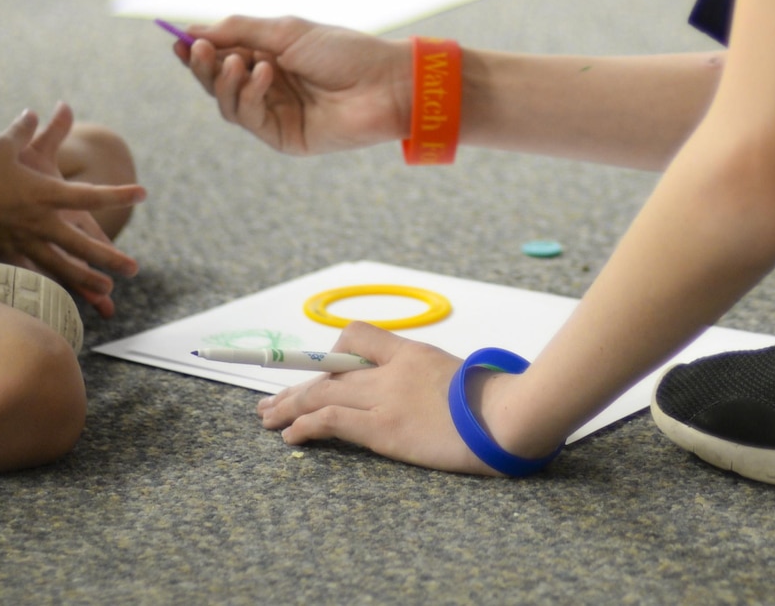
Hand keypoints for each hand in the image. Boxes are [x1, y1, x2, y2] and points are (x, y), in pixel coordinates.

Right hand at [0, 105, 145, 312]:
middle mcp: (39, 221)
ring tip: (108, 291)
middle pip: (81, 244)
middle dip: (110, 258)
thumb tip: (35, 111)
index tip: (142, 193)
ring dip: (86, 280)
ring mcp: (23, 242)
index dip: (118, 194)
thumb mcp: (4, 145)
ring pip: (61, 267)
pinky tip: (64, 298)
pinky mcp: (8, 255)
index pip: (89, 195)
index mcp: (44, 193)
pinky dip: (50, 285)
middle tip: (134, 268)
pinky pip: (34, 274)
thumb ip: (25, 129)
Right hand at [175, 16, 407, 155]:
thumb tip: (191, 30)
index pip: (223, 56)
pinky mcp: (283, 137)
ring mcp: (275, 114)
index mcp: (271, 57)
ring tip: (235, 62)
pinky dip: (249, 94)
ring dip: (224, 81)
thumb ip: (239, 31)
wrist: (385, 83)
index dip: (199, 50)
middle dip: (204, 66)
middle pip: (219, 82)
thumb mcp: (286, 31)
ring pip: (228, 103)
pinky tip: (263, 74)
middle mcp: (270, 87)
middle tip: (196, 51)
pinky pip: (249, 118)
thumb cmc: (344, 51)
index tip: (178, 40)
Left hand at [255, 324, 499, 472]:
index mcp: (410, 352)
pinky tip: (292, 437)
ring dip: (289, 407)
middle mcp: (391, 370)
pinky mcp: (384, 429)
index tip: (314, 375)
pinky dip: (305, 426)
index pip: (355, 337)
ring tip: (268, 419)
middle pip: (329, 372)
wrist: (506, 416)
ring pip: (321, 393)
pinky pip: (331, 420)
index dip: (329, 356)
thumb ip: (426, 376)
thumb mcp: (455, 374)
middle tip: (271, 402)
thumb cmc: (491, 402)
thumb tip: (417, 392)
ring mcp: (385, 398)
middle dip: (295, 388)